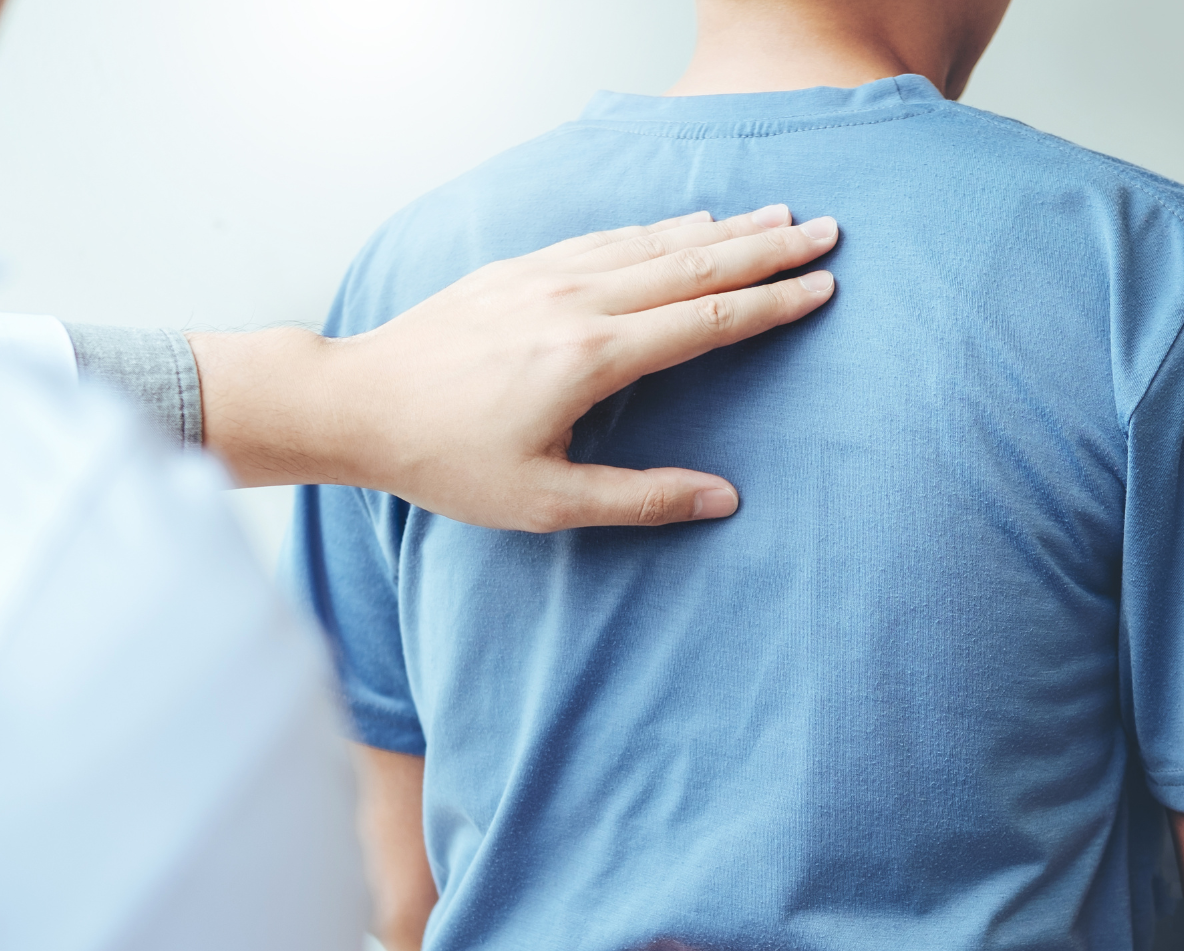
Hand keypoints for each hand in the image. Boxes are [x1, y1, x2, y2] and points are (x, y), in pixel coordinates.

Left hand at [191, 205, 838, 529]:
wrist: (358, 404)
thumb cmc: (447, 462)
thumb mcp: (546, 502)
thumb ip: (641, 499)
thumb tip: (724, 500)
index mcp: (591, 358)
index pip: (705, 321)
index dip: (769, 305)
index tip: (822, 287)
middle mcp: (576, 302)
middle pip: (692, 264)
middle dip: (765, 248)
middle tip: (825, 230)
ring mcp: (545, 276)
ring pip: (652, 242)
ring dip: (720, 227)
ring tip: (774, 215)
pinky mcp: (518, 268)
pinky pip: (606, 238)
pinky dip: (657, 228)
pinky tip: (685, 222)